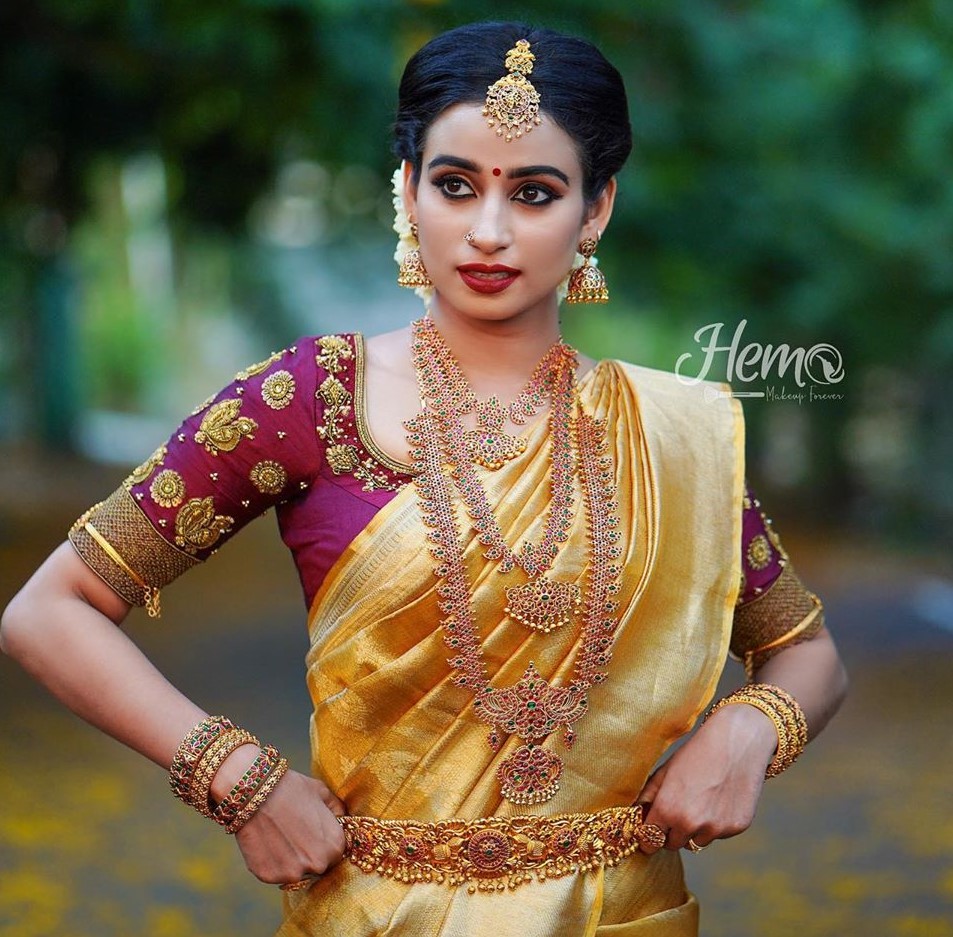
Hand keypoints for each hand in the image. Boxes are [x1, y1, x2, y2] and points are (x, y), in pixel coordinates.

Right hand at [232, 769, 346, 884]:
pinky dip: (272, 862)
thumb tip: (343, 819)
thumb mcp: (322, 793)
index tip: (312, 832)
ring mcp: (293, 873)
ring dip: (290, 860)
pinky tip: (267, 842)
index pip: (336, 855)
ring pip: (295, 872)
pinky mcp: (269, 876)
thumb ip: (337, 809)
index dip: (324, 843)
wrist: (255, 793)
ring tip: (280, 836)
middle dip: (309, 854)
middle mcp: (318, 864)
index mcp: (335, 845)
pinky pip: (275, 873)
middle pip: (317, 866)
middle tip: (295, 834)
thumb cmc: (292, 789)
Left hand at [635, 702, 776, 852]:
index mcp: (668, 809)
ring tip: (700, 800)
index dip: (646, 836)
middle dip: (669, 833)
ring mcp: (716, 828)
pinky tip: (719, 798)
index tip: (648, 831)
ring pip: (696, 841)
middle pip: (672, 845)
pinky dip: (715, 823)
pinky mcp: (736, 828)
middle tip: (675, 810)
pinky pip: (718, 834)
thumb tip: (636, 815)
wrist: (737, 741)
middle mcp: (691, 824)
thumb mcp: (665, 770)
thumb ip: (648, 796)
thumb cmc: (697, 752)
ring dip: (694, 829)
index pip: (649, 841)